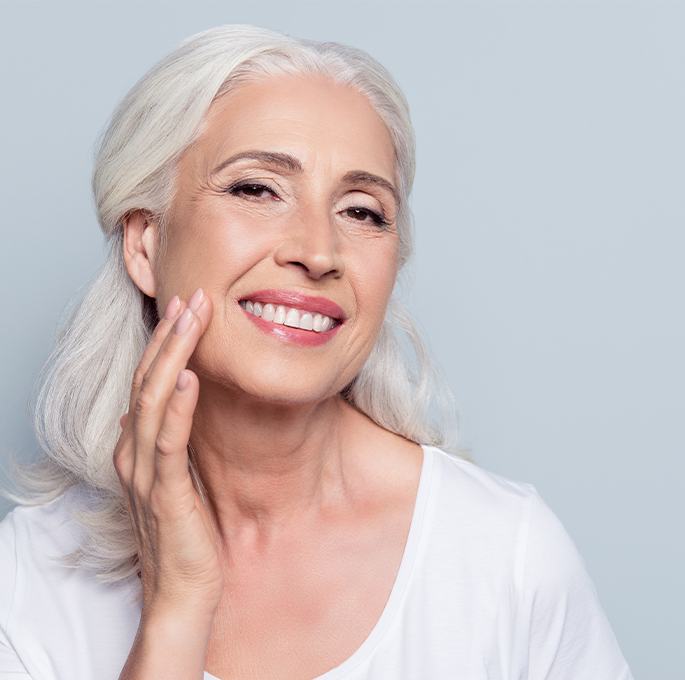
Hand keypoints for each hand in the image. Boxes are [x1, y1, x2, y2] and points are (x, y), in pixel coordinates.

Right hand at [112, 288, 223, 619]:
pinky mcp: (165, 492)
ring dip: (173, 354)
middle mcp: (134, 454)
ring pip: (153, 400)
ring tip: (192, 317)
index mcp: (138, 448)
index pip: (147, 382)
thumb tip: (169, 409)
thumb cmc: (186, 533)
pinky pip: (168, 441)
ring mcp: (146, 472)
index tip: (188, 307)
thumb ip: (171, 443)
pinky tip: (188, 376)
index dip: (165, 342)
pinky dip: (177, 406)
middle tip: (194, 296)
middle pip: (147, 380)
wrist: (182, 591)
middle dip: (171, 335)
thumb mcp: (179, 477)